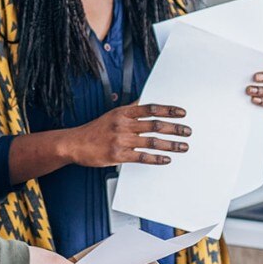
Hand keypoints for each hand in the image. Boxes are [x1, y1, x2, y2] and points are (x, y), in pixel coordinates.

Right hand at [64, 103, 191, 167]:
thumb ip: (130, 110)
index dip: (168, 110)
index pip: (151, 108)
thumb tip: (144, 103)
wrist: (75, 144)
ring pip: (152, 141)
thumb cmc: (94, 130)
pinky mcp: (118, 155)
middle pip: (155, 125)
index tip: (182, 113)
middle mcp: (123, 125)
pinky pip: (142, 157)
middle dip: (175, 128)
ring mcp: (121, 140)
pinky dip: (156, 158)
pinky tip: (166, 159)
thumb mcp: (112, 114)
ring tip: (182, 146)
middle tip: (187, 131)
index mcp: (123, 112)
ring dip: (171, 144)